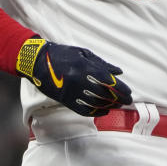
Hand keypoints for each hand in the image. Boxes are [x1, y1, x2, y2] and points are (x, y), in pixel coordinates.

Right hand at [16, 38, 131, 115]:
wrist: (38, 62)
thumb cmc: (62, 54)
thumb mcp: (83, 53)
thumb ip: (102, 63)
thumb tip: (118, 72)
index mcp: (85, 67)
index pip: (109, 82)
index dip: (121, 89)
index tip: (129, 92)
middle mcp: (80, 81)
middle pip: (105, 94)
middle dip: (119, 98)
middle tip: (127, 101)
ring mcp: (72, 92)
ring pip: (96, 103)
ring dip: (110, 106)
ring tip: (118, 105)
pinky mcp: (65, 100)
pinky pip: (84, 110)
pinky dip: (96, 112)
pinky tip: (104, 111)